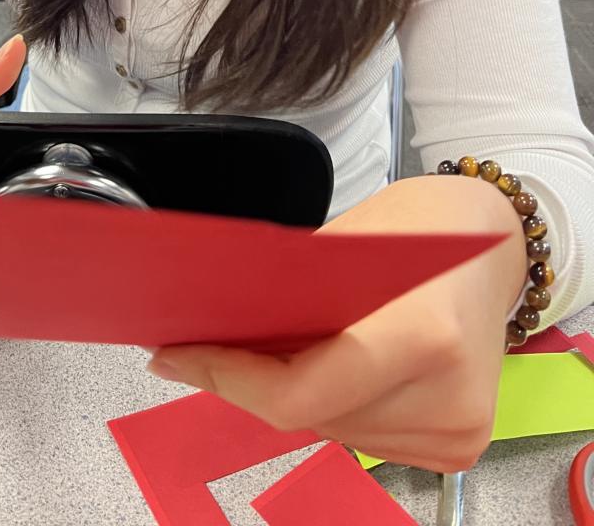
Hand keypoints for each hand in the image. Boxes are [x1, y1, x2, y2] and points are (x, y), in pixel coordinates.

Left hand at [147, 174, 525, 472]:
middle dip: (250, 382)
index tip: (174, 354)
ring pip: (332, 431)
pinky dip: (331, 406)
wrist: (496, 241)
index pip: (300, 395)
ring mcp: (458, 431)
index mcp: (421, 335)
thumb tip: (208, 328)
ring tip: (262, 351)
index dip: (227, 378)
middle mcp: (447, 396)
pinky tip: (321, 367)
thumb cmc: (418, 224)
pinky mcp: (459, 445)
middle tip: (201, 347)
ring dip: (291, 397)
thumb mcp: (342, 242)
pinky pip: (364, 437)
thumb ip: (287, 295)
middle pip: (311, 416)